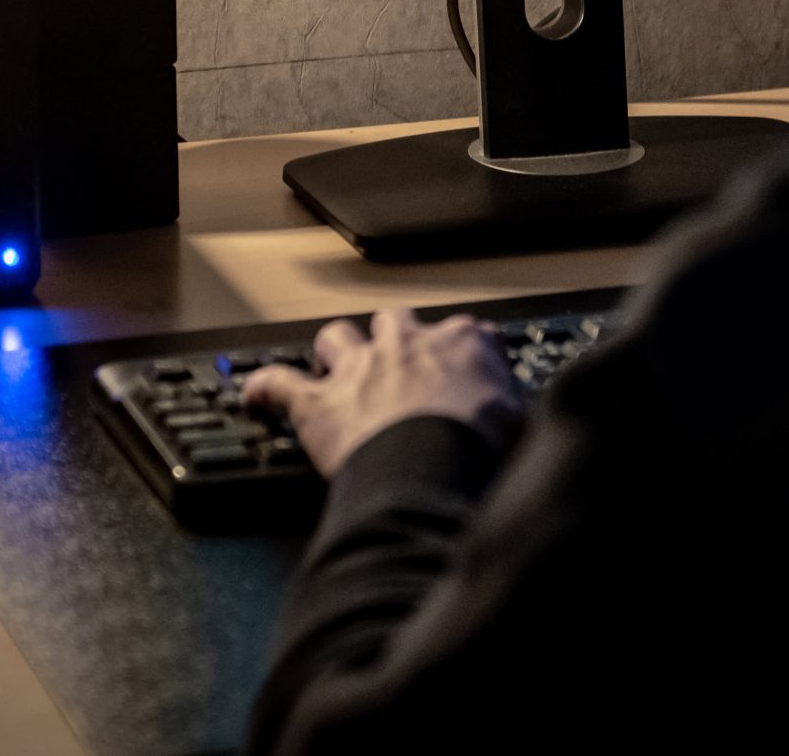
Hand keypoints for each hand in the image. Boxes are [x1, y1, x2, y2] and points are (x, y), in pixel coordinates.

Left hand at [239, 308, 526, 477]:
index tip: (467, 372)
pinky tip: (252, 396)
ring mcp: (359, 368)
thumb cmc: (481, 447)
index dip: (463, 353)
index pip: (466, 333)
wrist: (435, 466)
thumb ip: (521, 408)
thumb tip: (535, 420)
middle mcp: (406, 343)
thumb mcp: (526, 421)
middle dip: (392, 339)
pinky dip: (262, 390)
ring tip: (332, 369)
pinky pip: (277, 385)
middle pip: (394, 322)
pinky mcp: (318, 403)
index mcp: (463, 343)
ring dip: (333, 353)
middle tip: (396, 365)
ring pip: (336, 338)